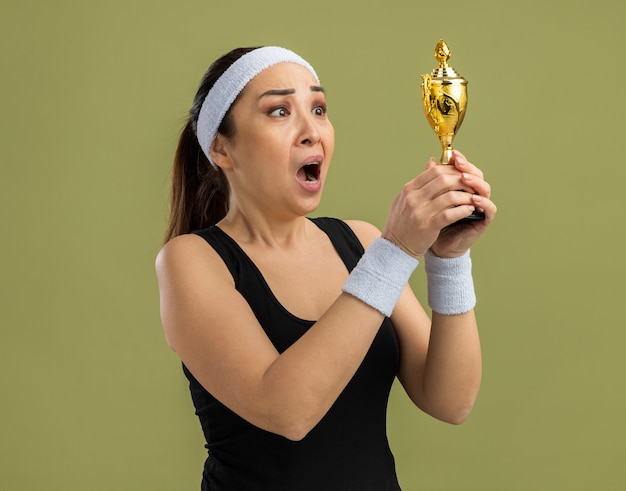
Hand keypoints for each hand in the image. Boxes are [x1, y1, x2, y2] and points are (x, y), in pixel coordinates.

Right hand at [381, 150, 495, 257]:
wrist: (395, 247)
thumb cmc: (402, 223)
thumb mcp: (405, 199)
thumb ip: (420, 182)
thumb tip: (432, 162)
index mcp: (409, 189)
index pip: (434, 170)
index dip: (453, 170)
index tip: (463, 174)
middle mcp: (413, 198)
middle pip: (443, 180)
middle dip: (462, 180)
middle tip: (472, 185)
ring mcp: (420, 212)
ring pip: (450, 196)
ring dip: (465, 196)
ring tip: (473, 198)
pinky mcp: (427, 227)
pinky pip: (450, 214)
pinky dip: (463, 210)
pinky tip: (469, 210)